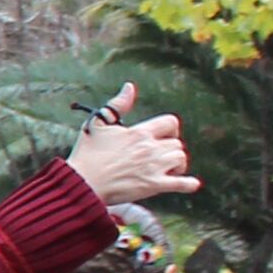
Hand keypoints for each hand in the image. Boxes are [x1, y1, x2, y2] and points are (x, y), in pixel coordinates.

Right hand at [62, 86, 197, 206]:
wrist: (82, 182)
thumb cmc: (87, 154)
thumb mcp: (97, 123)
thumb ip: (117, 105)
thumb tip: (129, 87)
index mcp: (139, 132)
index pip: (170, 122)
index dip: (170, 129)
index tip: (163, 136)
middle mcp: (150, 148)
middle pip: (176, 143)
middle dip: (171, 149)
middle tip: (162, 156)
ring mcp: (153, 167)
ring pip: (180, 159)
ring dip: (177, 164)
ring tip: (168, 169)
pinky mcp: (153, 185)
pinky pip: (181, 183)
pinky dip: (188, 184)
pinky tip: (190, 184)